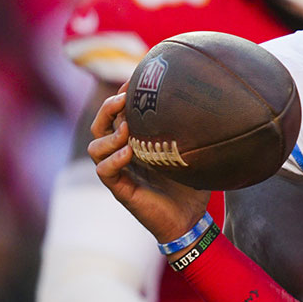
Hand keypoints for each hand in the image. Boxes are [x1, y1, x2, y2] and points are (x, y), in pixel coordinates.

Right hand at [86, 90, 211, 242]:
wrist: (190, 221)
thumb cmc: (191, 186)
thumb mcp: (192, 152)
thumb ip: (193, 131)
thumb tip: (208, 103)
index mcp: (135, 143)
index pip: (117, 115)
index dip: (120, 96)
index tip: (134, 80)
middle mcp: (122, 155)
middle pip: (99, 126)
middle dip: (107, 109)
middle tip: (123, 98)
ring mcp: (120, 173)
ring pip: (95, 147)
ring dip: (109, 134)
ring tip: (127, 128)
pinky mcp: (121, 190)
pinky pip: (104, 172)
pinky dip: (114, 160)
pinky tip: (128, 152)